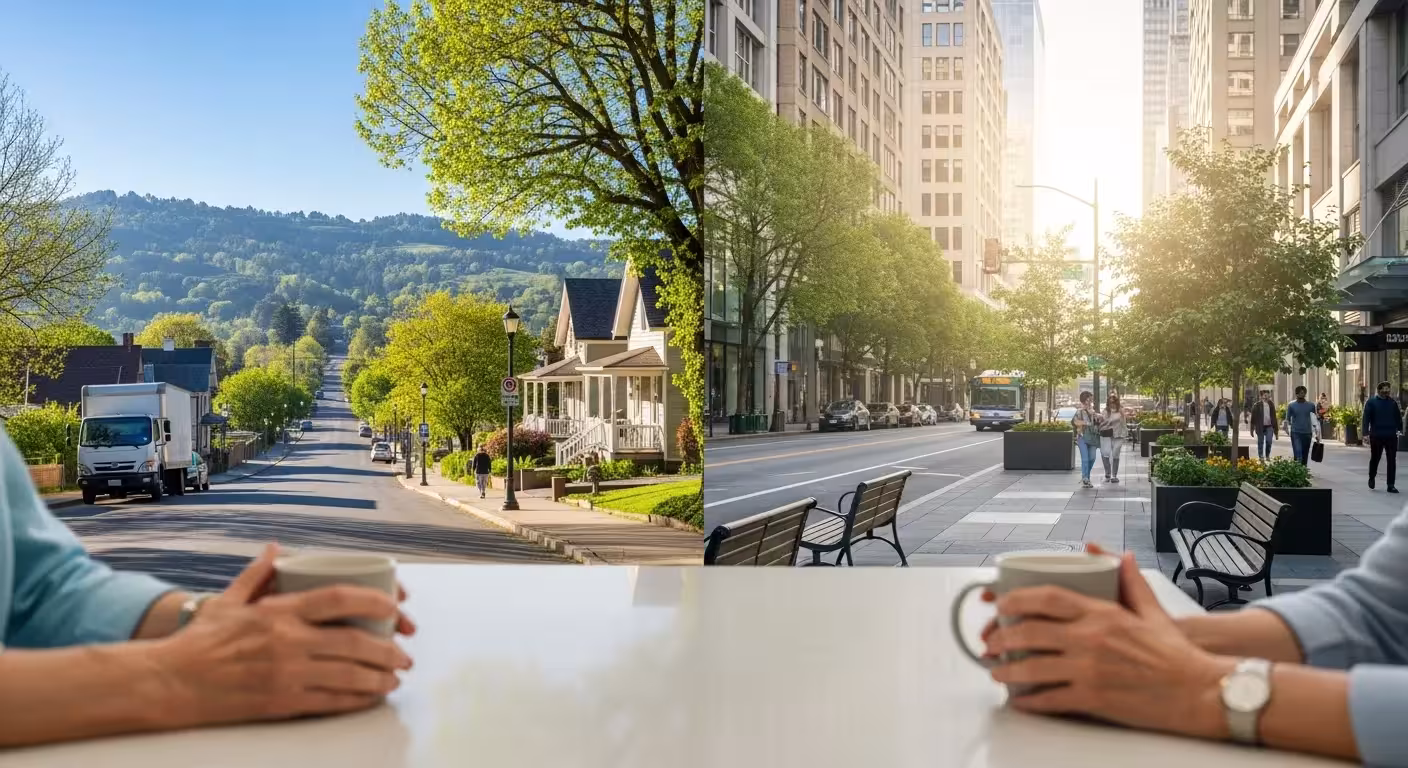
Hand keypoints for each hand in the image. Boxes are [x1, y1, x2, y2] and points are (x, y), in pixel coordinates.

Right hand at [151, 545, 415, 727]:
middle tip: (404, 654)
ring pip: (348, 675)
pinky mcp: (281, 702)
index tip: (395, 607)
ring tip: (394, 678)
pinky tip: (369, 697)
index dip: (375, 600)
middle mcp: (288, 641)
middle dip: (387, 649)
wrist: (170, 681)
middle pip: (353, 641)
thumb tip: (275, 549)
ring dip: (378, 677)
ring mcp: (286, 673)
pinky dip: (355, 700)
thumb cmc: (198, 641)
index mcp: (279, 611)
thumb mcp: (227, 600)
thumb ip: (257, 575)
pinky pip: (329, 701)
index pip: (339, 598)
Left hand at [980, 544, 1230, 739]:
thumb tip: (1120, 555)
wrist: (1200, 691)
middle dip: (1003, 637)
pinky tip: (1021, 702)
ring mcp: (1090, 670)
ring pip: (1034, 668)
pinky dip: (1031, 702)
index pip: (1048, 597)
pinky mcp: (1094, 698)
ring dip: (1009, 671)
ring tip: (997, 672)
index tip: (1001, 605)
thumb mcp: (1151, 611)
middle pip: (1031, 632)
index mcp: (1102, 614)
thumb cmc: (1176, 653)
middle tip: (991, 642)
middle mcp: (1091, 639)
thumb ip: (1130, 582)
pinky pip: (1052, 700)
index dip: (1017, 599)